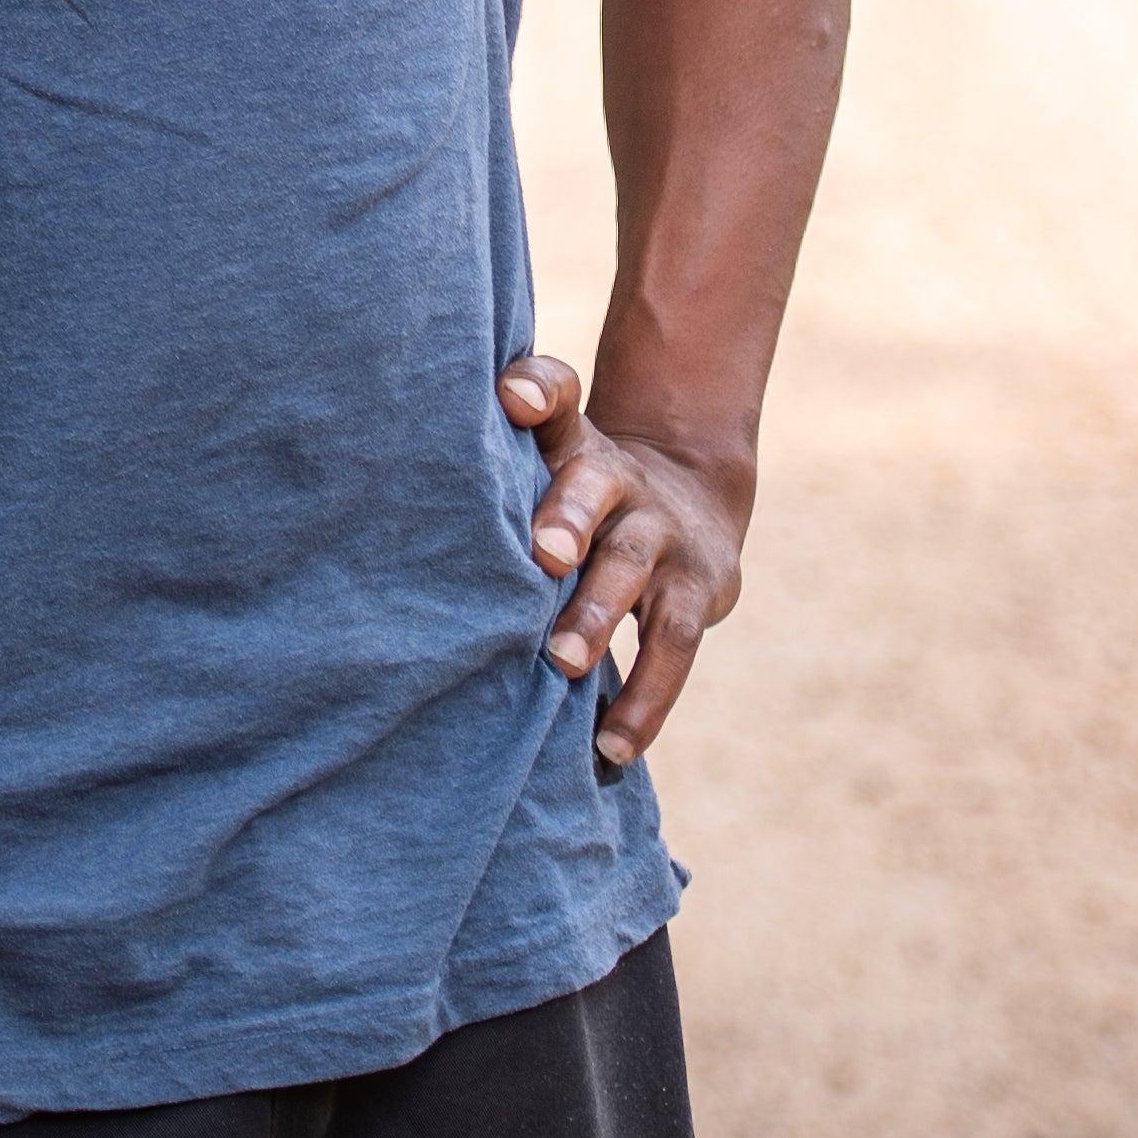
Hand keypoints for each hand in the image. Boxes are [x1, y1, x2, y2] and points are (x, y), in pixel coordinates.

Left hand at [498, 351, 750, 772]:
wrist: (692, 498)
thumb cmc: (581, 491)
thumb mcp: (550, 462)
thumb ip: (502, 463)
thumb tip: (441, 471)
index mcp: (576, 444)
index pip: (559, 396)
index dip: (538, 390)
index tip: (511, 398)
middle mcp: (621, 482)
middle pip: (595, 488)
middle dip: (568, 519)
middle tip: (540, 558)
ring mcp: (662, 537)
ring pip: (634, 570)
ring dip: (599, 615)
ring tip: (563, 663)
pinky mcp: (696, 593)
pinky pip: (673, 648)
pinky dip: (645, 701)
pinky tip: (611, 748)